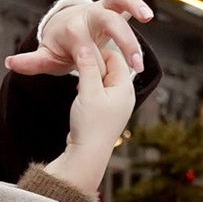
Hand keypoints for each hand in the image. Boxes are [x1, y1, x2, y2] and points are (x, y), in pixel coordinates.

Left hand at [7, 0, 152, 81]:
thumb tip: (9, 62)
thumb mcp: (46, 58)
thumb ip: (32, 62)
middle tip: (136, 62)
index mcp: (72, 32)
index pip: (85, 44)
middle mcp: (88, 16)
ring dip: (133, 4)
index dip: (92, 58)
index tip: (97, 73)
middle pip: (106, 22)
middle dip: (122, 40)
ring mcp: (101, 6)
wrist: (65, 29)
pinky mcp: (112, 1)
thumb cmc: (59, 47)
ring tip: (147, 17)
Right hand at [56, 35, 137, 201]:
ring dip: (90, 77)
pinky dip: (89, 89)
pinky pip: (99, 92)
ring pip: (103, 79)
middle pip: (110, 67)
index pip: (115, 57)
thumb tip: (85, 46)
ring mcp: (116, 104)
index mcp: (125, 87)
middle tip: (77, 65)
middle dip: (94, 64)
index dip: (98, 52)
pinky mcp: (105, 113)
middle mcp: (124, 95)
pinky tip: (79, 94)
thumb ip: (87, 66)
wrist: (87, 156)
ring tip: (79, 83)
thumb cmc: (90, 125)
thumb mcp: (88, 91)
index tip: (80, 52)